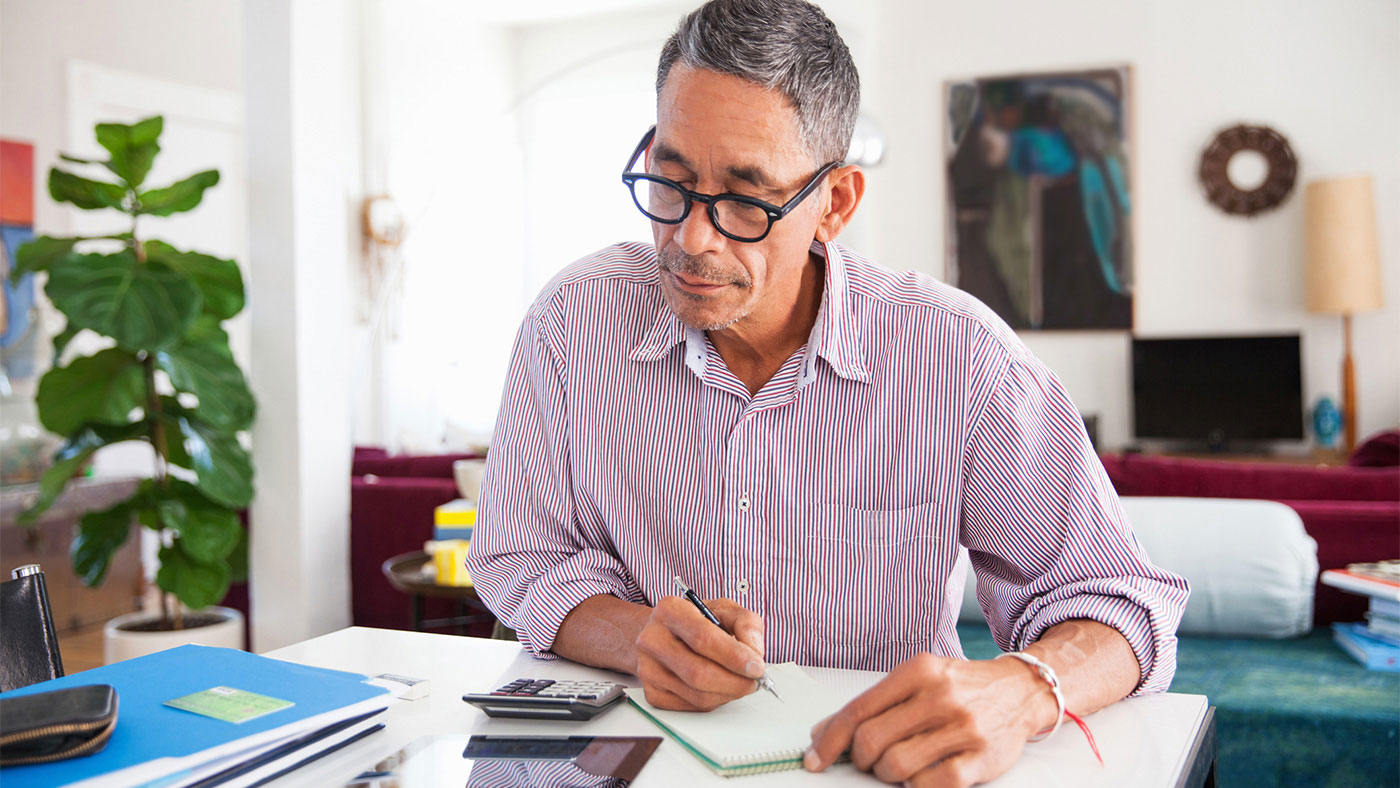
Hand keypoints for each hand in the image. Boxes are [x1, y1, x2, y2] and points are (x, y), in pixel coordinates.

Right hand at [634, 596, 765, 710]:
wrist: (661, 634)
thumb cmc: (695, 621)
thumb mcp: (723, 609)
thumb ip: (745, 622)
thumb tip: (754, 651)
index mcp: (670, 611)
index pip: (703, 638)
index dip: (734, 656)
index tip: (757, 666)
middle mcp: (652, 639)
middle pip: (698, 672)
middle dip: (735, 682)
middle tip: (754, 681)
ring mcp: (648, 669)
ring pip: (697, 695)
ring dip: (728, 694)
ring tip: (741, 683)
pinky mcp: (652, 692)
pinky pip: (691, 706)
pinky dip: (714, 701)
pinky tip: (720, 688)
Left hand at [804, 652, 1055, 786]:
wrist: (1021, 690)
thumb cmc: (961, 687)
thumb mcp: (919, 679)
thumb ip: (876, 703)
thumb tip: (824, 733)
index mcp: (918, 670)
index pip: (858, 709)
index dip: (830, 739)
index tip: (815, 758)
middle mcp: (940, 695)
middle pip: (873, 740)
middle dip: (861, 760)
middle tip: (867, 762)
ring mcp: (963, 727)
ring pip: (897, 765)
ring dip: (887, 774)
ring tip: (897, 766)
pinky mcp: (982, 758)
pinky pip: (931, 785)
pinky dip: (917, 786)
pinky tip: (921, 775)